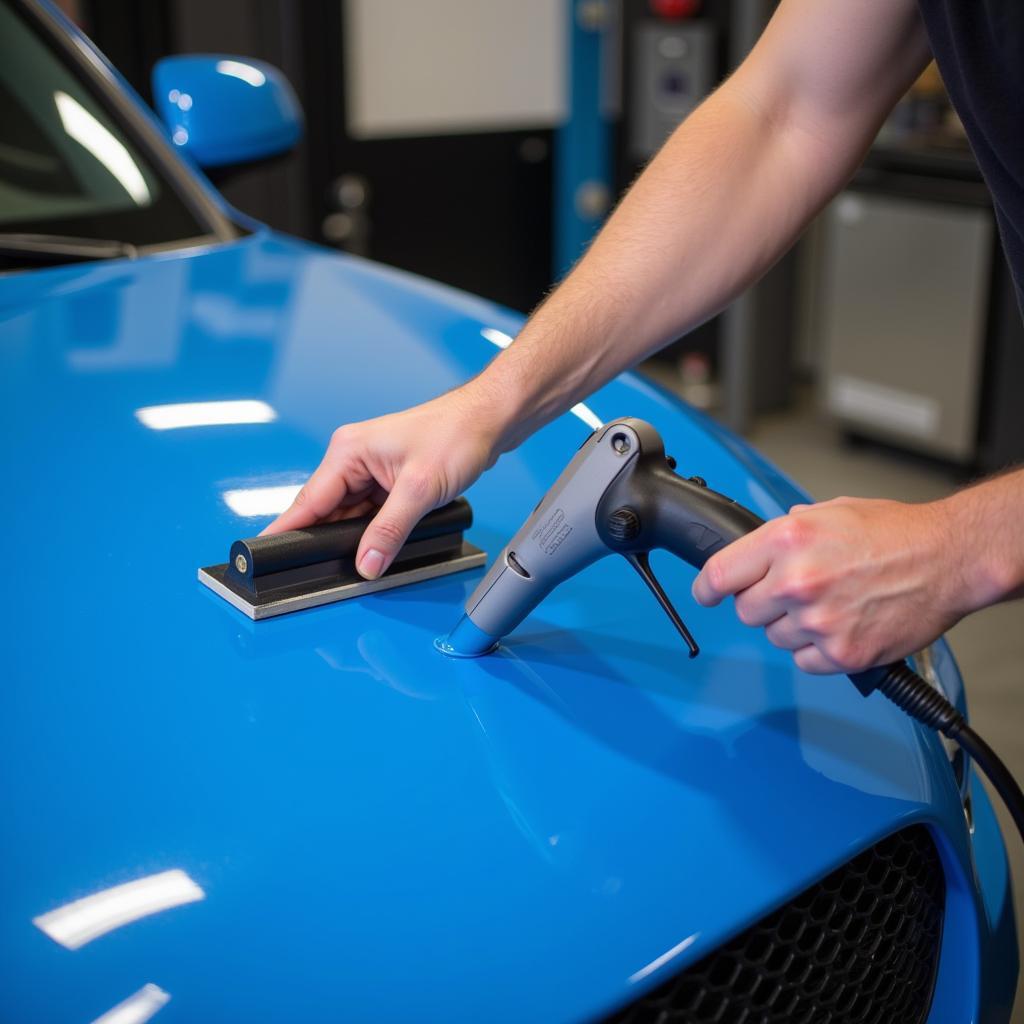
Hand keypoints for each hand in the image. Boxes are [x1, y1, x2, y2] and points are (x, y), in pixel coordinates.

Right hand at [262, 386, 506, 578]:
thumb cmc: (456, 435)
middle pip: (327, 512)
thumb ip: (389, 530)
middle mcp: (353, 459)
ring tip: (363, 558)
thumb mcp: (420, 489)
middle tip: (322, 572)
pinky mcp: (389, 481)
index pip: (309, 501)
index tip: (267, 554)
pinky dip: (374, 531)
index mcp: (348, 451)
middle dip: (328, 541)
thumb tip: (366, 563)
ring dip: (356, 537)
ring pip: (350, 516)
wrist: (488, 420)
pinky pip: (370, 513)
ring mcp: (371, 470)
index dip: (289, 531)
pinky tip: (379, 545)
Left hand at [691, 496, 967, 673]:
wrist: (949, 559)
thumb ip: (785, 532)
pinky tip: (842, 626)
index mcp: (787, 539)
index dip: (706, 588)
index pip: (719, 574)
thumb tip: (756, 550)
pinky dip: (818, 651)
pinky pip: (805, 662)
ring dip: (793, 627)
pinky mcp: (842, 653)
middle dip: (762, 604)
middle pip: (744, 611)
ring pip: (775, 638)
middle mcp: (796, 581)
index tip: (705, 594)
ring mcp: (818, 621)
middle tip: (794, 593)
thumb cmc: (895, 533)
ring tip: (831, 604)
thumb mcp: (828, 512)